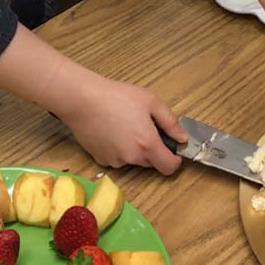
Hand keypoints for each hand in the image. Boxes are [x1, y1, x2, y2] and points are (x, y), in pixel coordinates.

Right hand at [53, 74, 186, 174]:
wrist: (82, 99)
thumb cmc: (116, 96)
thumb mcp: (150, 101)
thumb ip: (170, 122)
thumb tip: (182, 137)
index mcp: (148, 145)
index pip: (169, 167)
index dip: (174, 159)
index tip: (172, 147)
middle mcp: (132, 158)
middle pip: (151, 162)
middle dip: (153, 149)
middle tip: (144, 126)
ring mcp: (115, 161)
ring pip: (133, 160)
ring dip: (134, 148)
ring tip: (124, 124)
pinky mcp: (101, 159)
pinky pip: (117, 158)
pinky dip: (118, 148)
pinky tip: (110, 129)